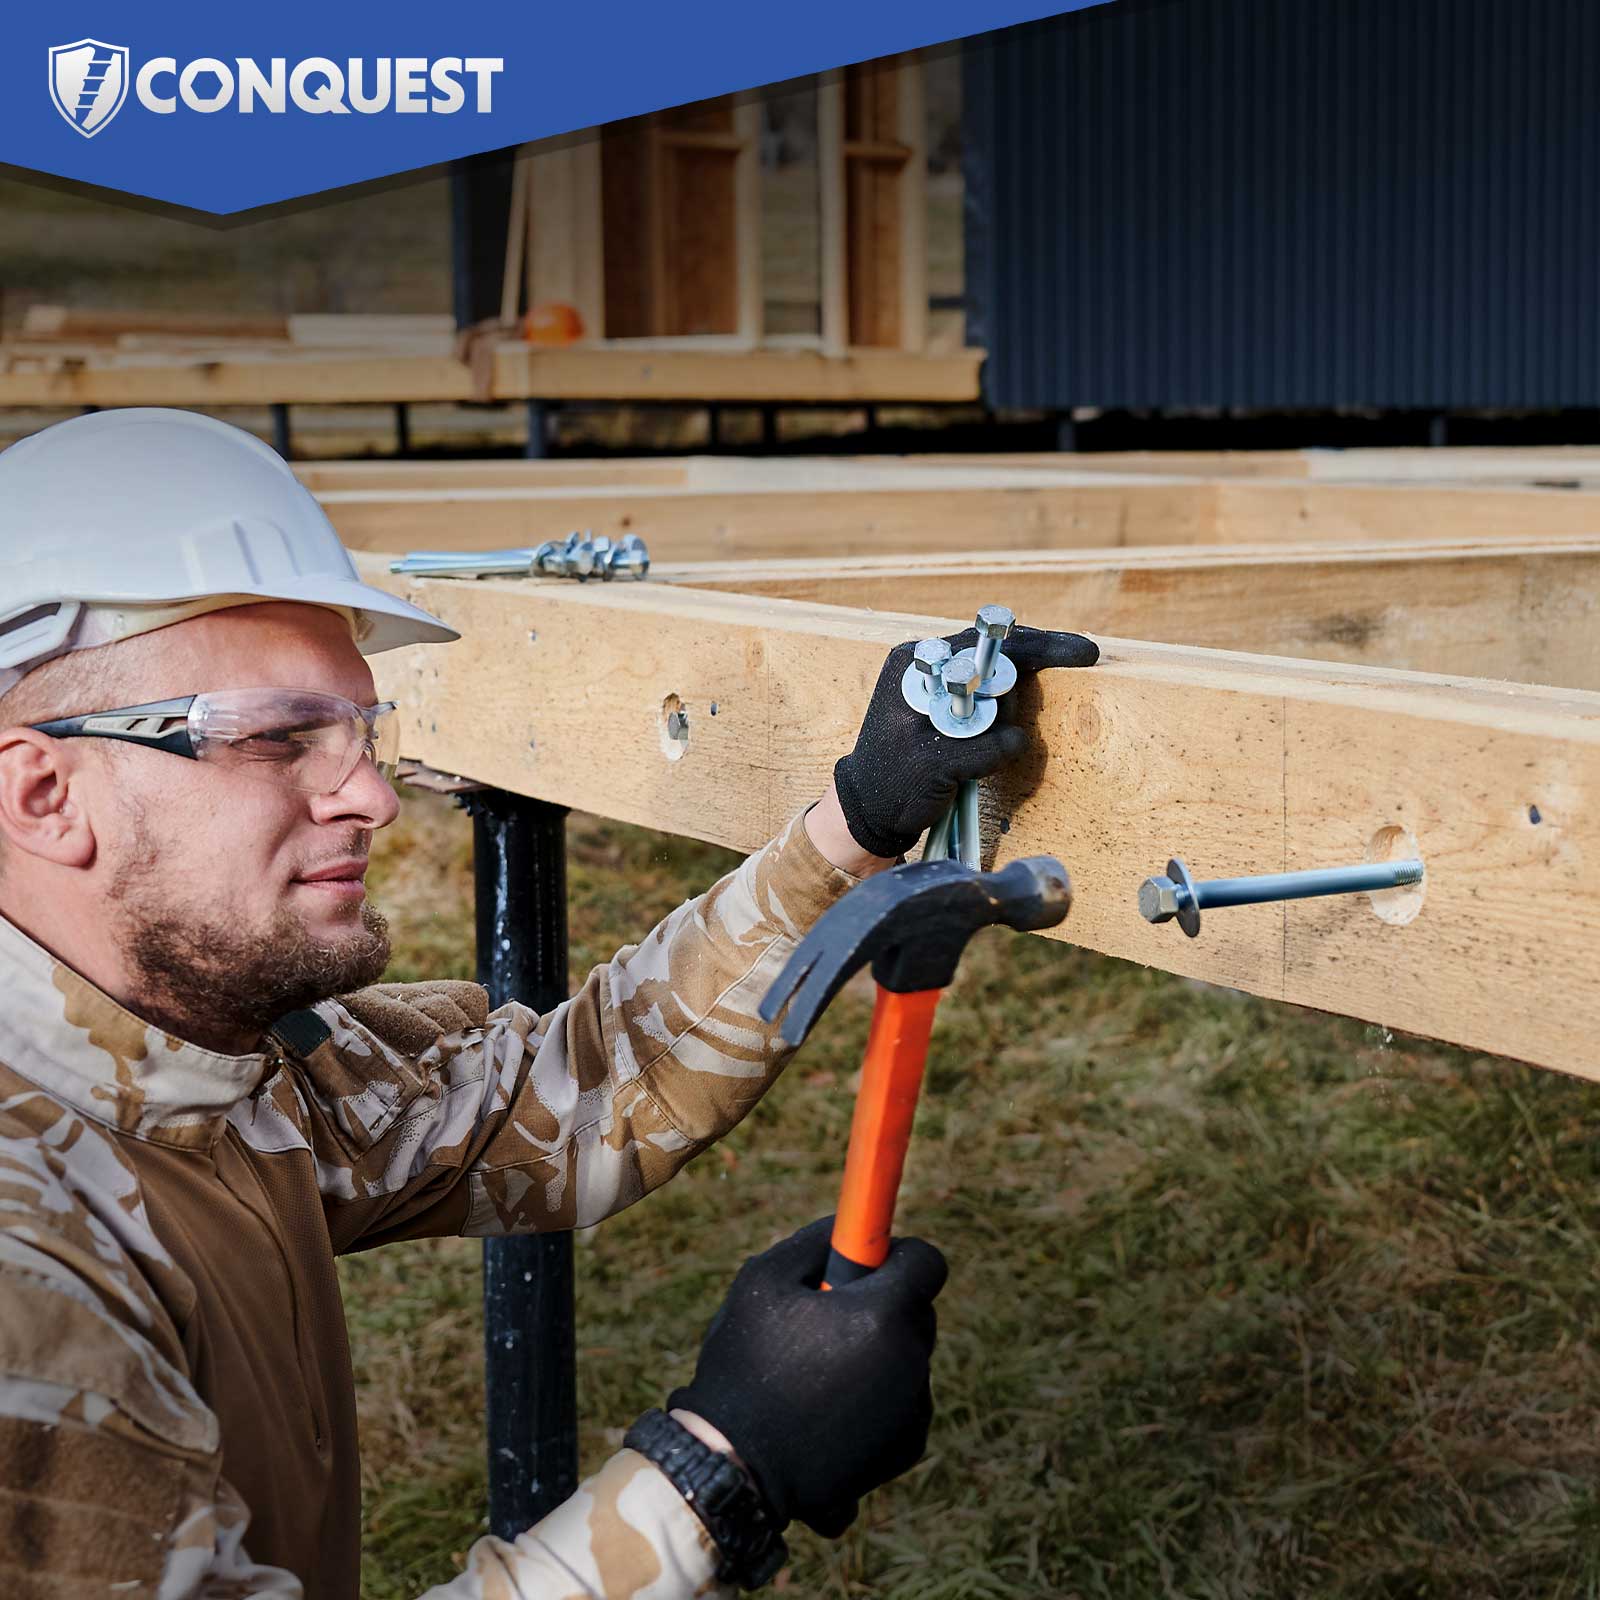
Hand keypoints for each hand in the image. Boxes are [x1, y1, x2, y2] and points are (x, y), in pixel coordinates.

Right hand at [667, 1216, 948, 1537]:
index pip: (927, 1261)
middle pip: (917, 1310)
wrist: (736, 1466)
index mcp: (882, 1315)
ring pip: (908, 1356)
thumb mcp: (763, 1278)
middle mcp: (911, 1362)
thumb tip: (850, 1227)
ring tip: (817, 1374)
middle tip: (827, 1321)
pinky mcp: (907, 1446)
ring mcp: (913, 1409)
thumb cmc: (744, 1364)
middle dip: (882, 1306)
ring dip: (877, 1352)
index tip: (866, 1264)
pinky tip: (828, 1410)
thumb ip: (816, 1240)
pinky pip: (904, 1400)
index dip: (897, 1255)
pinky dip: (878, 1396)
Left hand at [832, 626, 1098, 860]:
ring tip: (991, 741)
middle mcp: (929, 668)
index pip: (985, 643)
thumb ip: (977, 747)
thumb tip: (1020, 737)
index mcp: (916, 667)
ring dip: (1014, 705)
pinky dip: (1005, 722)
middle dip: (1032, 672)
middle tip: (1069, 672)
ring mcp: (940, 688)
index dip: (1038, 646)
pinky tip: (994, 747)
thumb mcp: (933, 768)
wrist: (868, 811)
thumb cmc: (889, 787)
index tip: (1082, 654)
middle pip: (998, 655)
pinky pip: (991, 705)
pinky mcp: (951, 712)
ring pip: (998, 682)